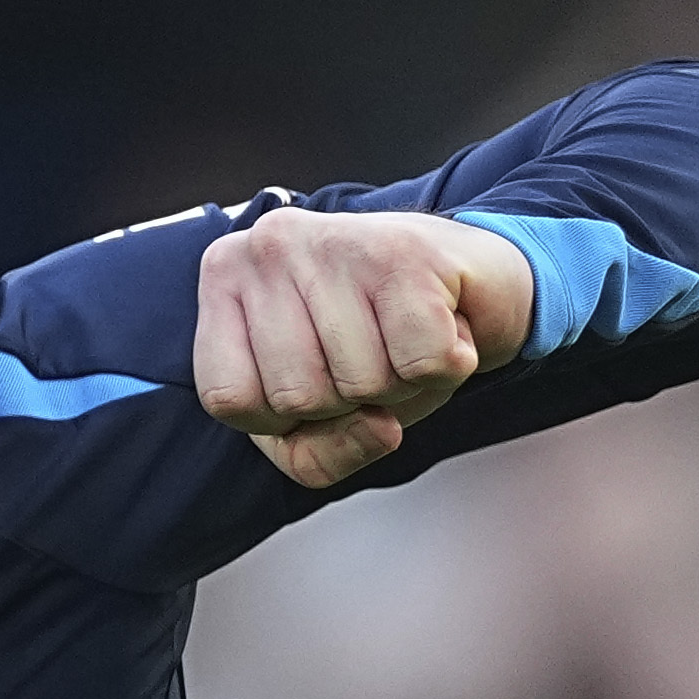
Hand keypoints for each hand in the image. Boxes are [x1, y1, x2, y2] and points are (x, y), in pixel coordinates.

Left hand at [192, 209, 536, 489]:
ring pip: (361, 383)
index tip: (315, 373)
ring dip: (401, 383)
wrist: (473, 279)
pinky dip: (445, 366)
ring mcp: (335, 241)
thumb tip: (379, 427)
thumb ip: (318, 457)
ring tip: (403, 336)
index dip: (281, 416)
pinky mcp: (406, 250)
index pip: (228, 398)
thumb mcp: (319, 421)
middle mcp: (269, 245)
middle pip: (296, 397)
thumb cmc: (381, 343)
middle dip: (349, 402)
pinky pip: (421, 363)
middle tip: (372, 351)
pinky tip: (440, 324)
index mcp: (225, 276)